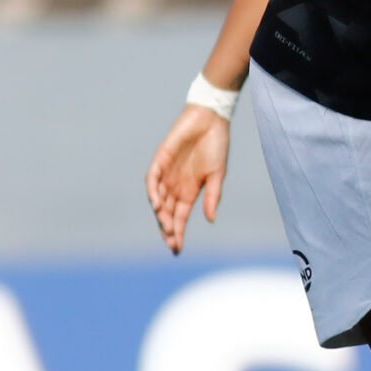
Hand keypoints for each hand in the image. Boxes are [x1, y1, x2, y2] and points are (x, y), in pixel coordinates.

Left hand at [146, 103, 230, 254]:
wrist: (210, 120)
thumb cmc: (216, 146)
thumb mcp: (218, 175)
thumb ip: (212, 197)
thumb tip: (210, 219)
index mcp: (189, 191)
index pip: (180, 217)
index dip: (178, 233)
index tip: (177, 249)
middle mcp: (175, 185)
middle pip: (166, 212)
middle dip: (168, 228)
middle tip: (171, 242)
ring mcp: (166, 173)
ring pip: (158, 199)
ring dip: (161, 214)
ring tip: (166, 227)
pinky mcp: (160, 160)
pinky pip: (152, 179)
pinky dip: (153, 192)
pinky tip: (157, 204)